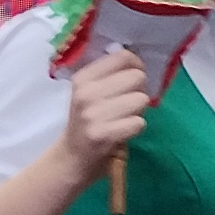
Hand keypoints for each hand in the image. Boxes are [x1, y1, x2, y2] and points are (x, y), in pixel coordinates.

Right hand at [58, 49, 151, 174]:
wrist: (73, 157)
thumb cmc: (88, 120)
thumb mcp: (90, 92)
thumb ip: (111, 74)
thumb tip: (138, 61)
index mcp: (82, 78)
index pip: (122, 57)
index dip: (136, 65)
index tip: (131, 78)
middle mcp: (86, 94)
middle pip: (137, 77)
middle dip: (138, 90)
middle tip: (126, 102)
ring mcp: (93, 115)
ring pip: (141, 99)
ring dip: (138, 110)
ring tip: (124, 117)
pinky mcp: (103, 135)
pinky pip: (139, 122)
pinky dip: (135, 127)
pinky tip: (122, 131)